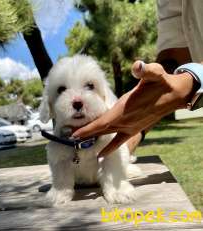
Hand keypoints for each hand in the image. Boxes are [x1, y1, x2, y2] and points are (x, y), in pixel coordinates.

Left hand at [72, 61, 197, 156]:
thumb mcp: (154, 73)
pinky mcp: (135, 130)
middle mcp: (126, 121)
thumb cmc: (161, 83)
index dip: (88, 129)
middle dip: (85, 134)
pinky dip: (110, 148)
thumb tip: (138, 66)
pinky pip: (120, 141)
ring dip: (94, 138)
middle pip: (101, 130)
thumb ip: (146, 70)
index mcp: (125, 109)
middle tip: (70, 137)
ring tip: (80, 142)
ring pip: (108, 135)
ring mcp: (130, 127)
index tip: (74, 134)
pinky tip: (101, 155)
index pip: (102, 122)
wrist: (174, 95)